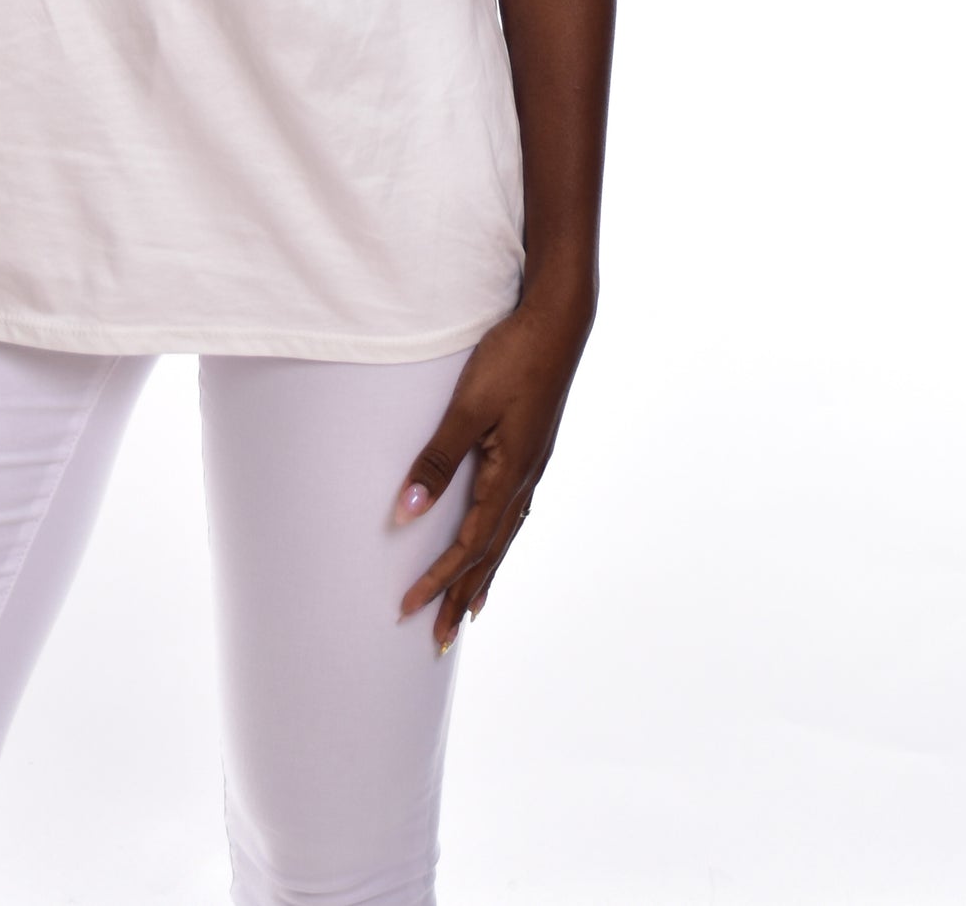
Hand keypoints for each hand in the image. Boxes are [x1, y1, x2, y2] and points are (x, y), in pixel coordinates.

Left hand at [391, 296, 593, 650]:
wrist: (558, 323)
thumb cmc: (512, 358)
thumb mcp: (468, 407)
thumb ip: (438, 459)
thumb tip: (407, 512)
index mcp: (509, 477)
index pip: (467, 546)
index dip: (437, 580)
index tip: (408, 609)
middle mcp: (525, 481)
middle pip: (489, 554)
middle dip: (461, 597)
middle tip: (438, 641)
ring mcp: (532, 467)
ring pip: (504, 537)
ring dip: (483, 575)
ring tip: (470, 609)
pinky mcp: (532, 450)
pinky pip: (513, 513)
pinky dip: (499, 541)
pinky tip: (496, 541)